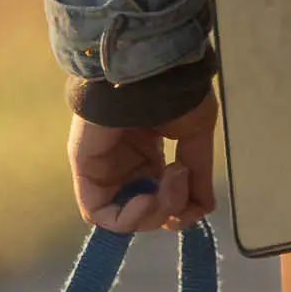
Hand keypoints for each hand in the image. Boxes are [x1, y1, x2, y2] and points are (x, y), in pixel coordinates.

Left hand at [70, 96, 218, 234]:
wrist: (150, 72)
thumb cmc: (173, 93)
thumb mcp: (195, 135)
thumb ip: (199, 175)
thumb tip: (204, 209)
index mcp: (148, 152)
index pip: (158, 197)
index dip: (176, 209)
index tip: (194, 205)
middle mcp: (124, 164)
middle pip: (143, 210)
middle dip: (168, 209)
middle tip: (182, 182)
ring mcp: (104, 168)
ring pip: (121, 216)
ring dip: (151, 215)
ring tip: (167, 189)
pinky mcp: (86, 171)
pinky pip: (97, 213)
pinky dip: (125, 219)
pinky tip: (146, 202)